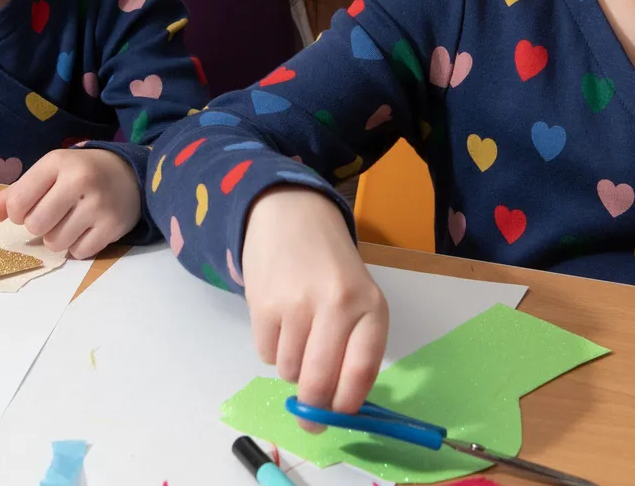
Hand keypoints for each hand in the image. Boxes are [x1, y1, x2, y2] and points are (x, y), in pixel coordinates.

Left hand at [0, 147, 139, 258]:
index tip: (30, 206)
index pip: (17, 203)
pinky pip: (79, 253)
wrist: (129, 174)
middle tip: (53, 214)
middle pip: (36, 226)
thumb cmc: (79, 173)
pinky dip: (78, 247)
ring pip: (55, 243)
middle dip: (39, 226)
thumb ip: (13, 194)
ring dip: (57, 238)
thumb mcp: (48, 173)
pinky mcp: (113, 226)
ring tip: (71, 222)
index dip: (17, 212)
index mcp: (57, 162)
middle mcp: (79, 180)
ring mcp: (98, 205)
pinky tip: (86, 229)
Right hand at [242, 186, 386, 425]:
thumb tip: (339, 407)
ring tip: (298, 340)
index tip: (338, 418)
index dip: (347, 405)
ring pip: (290, 371)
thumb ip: (355, 347)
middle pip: (320, 381)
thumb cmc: (331, 266)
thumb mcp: (359, 298)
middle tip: (309, 420)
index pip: (361, 371)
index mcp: (370, 306)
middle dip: (313, 409)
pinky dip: (273, 350)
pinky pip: (266, 354)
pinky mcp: (264, 304)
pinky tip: (280, 322)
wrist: (291, 215)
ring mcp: (298, 304)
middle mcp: (337, 305)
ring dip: (292, 370)